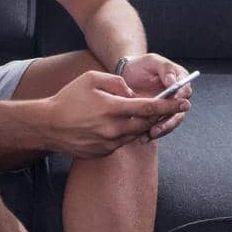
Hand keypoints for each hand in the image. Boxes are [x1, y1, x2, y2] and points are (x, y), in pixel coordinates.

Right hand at [45, 69, 187, 158]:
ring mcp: (109, 143)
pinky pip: (121, 142)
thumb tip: (132, 94)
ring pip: (135, 134)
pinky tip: (113, 125)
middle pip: (147, 124)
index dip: (169, 105)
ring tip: (136, 115)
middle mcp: (114, 129)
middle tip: (169, 109)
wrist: (47, 125)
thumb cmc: (68, 98)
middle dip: (160, 116)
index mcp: (113, 109)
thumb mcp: (92, 79)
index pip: (149, 109)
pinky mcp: (104, 152)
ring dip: (140, 125)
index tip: (183, 102)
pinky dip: (124, 133)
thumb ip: (117, 82)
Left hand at [120, 53, 193, 142]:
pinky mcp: (157, 117)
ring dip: (162, 129)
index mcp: (180, 81)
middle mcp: (177, 97)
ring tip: (150, 134)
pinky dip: (151, 133)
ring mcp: (167, 108)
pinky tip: (143, 138)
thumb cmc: (141, 65)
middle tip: (160, 124)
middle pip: (179, 111)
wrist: (126, 75)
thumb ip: (164, 68)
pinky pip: (158, 127)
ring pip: (170, 122)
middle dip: (170, 120)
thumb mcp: (152, 61)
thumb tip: (173, 82)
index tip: (173, 101)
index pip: (185, 91)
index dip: (180, 97)